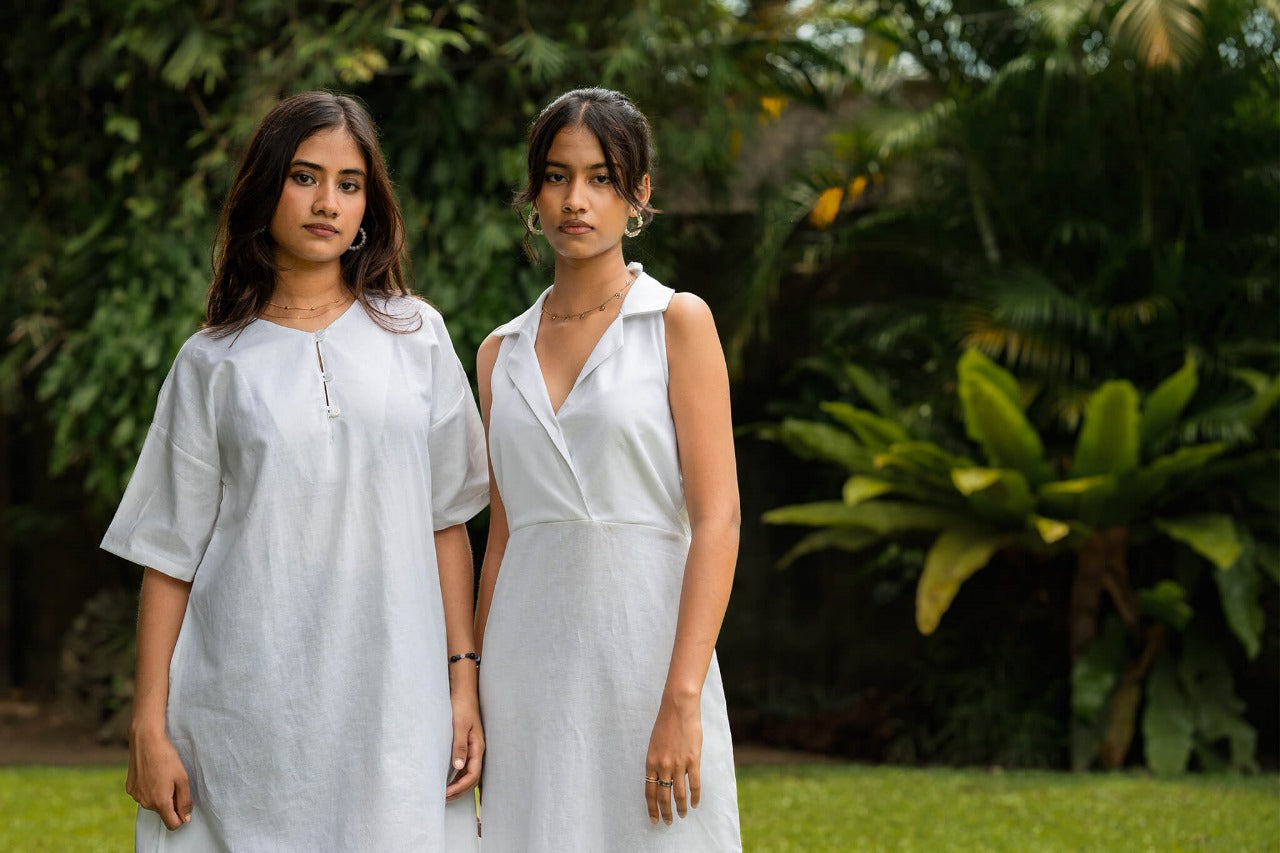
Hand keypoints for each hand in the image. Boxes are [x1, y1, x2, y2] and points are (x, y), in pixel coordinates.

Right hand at [126, 727, 191, 829]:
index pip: (172, 824)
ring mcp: (136, 796)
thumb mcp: (182, 779)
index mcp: (160, 802)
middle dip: (171, 802)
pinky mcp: (130, 789)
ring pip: (153, 803)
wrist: (146, 742)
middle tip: (174, 782)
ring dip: (160, 795)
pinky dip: (150, 789)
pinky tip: (152, 774)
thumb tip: (186, 818)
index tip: (185, 805)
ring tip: (163, 776)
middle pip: (163, 812)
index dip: (181, 818)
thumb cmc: (167, 758)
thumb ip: (185, 801)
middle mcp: (145, 803)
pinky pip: (144, 795)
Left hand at [445, 690, 483, 799]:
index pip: (473, 775)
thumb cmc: (462, 706)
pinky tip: (448, 779)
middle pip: (472, 778)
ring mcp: (473, 748)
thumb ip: (459, 746)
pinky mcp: (467, 745)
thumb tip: (458, 767)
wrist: (463, 691)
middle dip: (459, 791)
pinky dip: (458, 777)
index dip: (460, 787)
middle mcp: (477, 750)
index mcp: (477, 747)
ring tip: (445, 793)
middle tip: (443, 799)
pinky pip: (465, 767)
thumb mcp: (459, 726)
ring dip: (459, 786)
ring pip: (469, 774)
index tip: (446, 794)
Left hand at [644, 693, 701, 825]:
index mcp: (650, 762)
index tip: (654, 818)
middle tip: (667, 822)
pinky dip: (694, 797)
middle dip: (665, 812)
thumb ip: (656, 762)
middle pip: (663, 796)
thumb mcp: (654, 744)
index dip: (652, 807)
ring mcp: (678, 764)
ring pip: (678, 793)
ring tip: (682, 816)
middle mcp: (662, 766)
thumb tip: (660, 778)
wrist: (678, 707)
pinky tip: (694, 804)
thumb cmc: (666, 723)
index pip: (649, 792)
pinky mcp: (692, 760)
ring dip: (680, 808)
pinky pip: (694, 784)